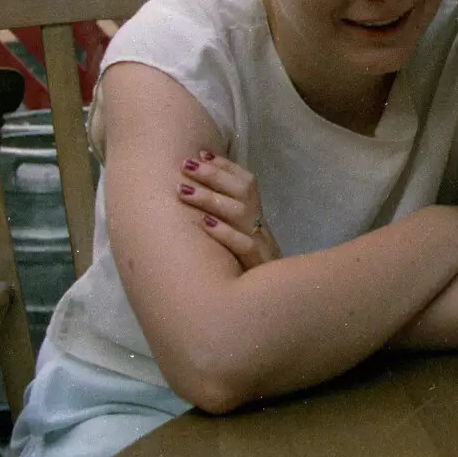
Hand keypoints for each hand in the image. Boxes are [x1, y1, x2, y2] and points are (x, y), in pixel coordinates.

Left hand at [177, 151, 280, 270]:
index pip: (247, 181)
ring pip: (240, 213)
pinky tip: (205, 225)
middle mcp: (260, 226)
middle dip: (213, 175)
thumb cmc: (248, 269)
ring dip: (211, 199)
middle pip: (242, 191)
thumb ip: (226, 217)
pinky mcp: (258, 267)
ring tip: (184, 191)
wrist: (274, 302)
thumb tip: (194, 191)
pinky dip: (226, 234)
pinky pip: (245, 246)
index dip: (225, 166)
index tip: (201, 154)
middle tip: (185, 166)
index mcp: (256, 216)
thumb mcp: (241, 239)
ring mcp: (261, 245)